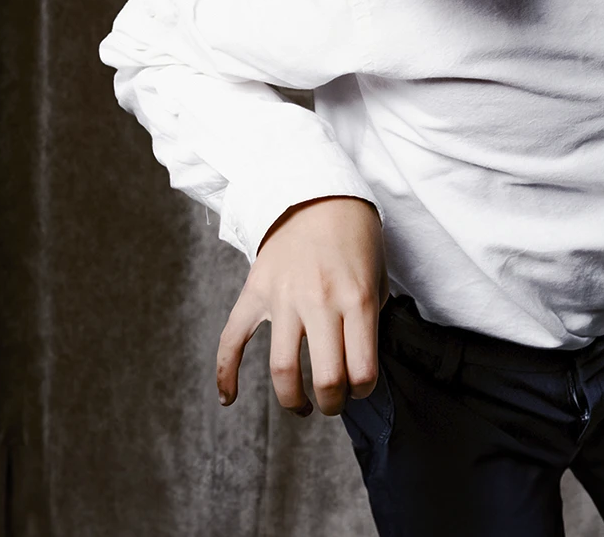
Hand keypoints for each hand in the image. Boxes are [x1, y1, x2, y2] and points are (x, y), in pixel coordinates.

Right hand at [217, 196, 385, 416]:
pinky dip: (225, 375)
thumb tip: (362, 361)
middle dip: (333, 403)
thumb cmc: (356, 239)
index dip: (363, 390)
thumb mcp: (378, 276)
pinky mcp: (255, 293)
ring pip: (282, 370)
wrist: (318, 196)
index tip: (361, 389)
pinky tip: (229, 398)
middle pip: (326, 377)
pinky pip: (232, 341)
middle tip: (334, 405)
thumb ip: (371, 317)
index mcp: (357, 299)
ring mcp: (284, 299)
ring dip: (293, 400)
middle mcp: (321, 302)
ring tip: (302, 407)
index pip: (362, 369)